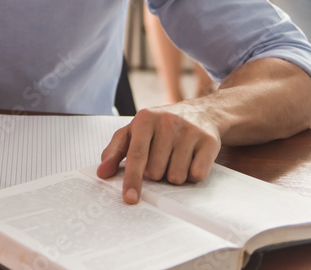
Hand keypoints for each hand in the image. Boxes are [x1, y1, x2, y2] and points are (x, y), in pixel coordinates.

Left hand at [96, 103, 220, 203]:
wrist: (201, 113)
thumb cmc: (160, 126)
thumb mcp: (134, 131)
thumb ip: (114, 151)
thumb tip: (101, 172)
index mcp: (145, 119)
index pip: (136, 155)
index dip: (132, 179)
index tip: (130, 198)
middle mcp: (168, 122)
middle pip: (156, 171)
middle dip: (156, 173)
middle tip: (161, 159)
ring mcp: (190, 131)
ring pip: (176, 176)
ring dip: (173, 175)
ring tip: (175, 158)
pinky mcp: (209, 141)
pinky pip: (196, 175)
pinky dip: (192, 175)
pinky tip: (190, 160)